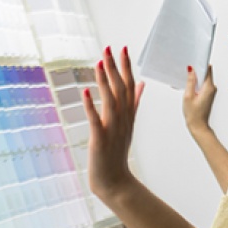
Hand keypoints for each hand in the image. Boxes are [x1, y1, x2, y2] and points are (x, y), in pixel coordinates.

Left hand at [82, 46, 144, 198]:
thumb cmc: (117, 151)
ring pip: (110, 100)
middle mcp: (122, 118)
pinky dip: (91, 106)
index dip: (126, 67)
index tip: (123, 48)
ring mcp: (112, 128)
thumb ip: (135, 102)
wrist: (115, 180)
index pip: (130, 85)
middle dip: (115, 68)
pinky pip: (96, 120)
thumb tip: (141, 84)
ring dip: (105, 81)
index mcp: (129, 114)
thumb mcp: (129, 124)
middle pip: (121, 89)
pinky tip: (85, 92)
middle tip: (109, 48)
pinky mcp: (100, 139)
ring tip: (100, 63)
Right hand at [182, 65, 216, 137]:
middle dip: (196, 70)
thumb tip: (191, 69)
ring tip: (186, 81)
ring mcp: (211, 91)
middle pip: (206, 73)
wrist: (198, 126)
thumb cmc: (193, 114)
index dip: (200, 64)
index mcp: (209, 87)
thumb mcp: (188, 95)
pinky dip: (196, 84)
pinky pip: (203, 85)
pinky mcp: (208, 94)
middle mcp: (212, 88)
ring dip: (195, 78)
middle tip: (186, 71)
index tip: (193, 62)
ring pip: (203, 79)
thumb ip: (190, 81)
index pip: (208, 69)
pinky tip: (189, 88)